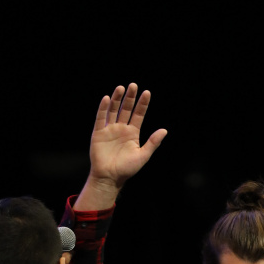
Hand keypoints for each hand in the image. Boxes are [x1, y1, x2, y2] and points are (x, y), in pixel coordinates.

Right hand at [75, 84, 167, 210]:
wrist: (110, 178)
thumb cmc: (127, 169)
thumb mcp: (143, 155)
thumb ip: (153, 142)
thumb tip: (165, 130)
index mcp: (133, 133)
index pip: (138, 114)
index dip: (142, 104)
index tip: (147, 93)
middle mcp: (121, 128)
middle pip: (126, 109)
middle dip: (130, 98)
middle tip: (133, 85)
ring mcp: (110, 129)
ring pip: (113, 110)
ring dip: (117, 99)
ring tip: (121, 88)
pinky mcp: (99, 133)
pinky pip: (100, 118)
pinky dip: (103, 108)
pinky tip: (107, 99)